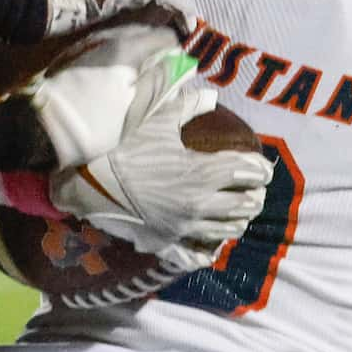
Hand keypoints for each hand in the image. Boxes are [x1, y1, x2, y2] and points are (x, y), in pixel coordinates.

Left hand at [24, 20, 181, 169]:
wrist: (43, 128)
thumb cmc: (96, 122)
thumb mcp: (137, 108)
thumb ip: (162, 82)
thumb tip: (183, 63)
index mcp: (128, 48)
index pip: (165, 36)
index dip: (179, 50)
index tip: (183, 68)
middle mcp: (109, 38)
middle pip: (144, 34)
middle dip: (160, 51)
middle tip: (167, 75)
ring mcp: (90, 45)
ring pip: (125, 41)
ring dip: (140, 55)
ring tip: (146, 79)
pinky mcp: (77, 55)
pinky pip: (108, 49)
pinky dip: (122, 59)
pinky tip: (121, 79)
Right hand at [53, 54, 271, 267]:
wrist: (88, 184)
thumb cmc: (124, 150)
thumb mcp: (156, 121)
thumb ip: (187, 107)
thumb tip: (210, 96)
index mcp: (201, 173)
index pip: (248, 172)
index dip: (262, 169)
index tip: (263, 167)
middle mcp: (199, 204)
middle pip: (246, 205)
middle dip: (255, 195)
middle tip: (253, 188)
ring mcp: (184, 227)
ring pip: (228, 230)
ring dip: (239, 219)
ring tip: (238, 211)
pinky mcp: (167, 243)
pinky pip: (197, 254)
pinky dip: (210, 250)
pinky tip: (212, 243)